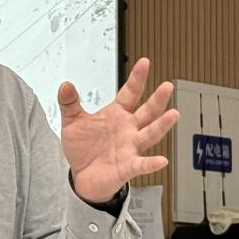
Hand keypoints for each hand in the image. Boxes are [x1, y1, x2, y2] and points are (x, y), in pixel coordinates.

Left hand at [58, 58, 178, 203]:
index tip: (144, 62)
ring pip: (150, 134)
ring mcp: (131, 147)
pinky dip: (151, 163)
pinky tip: (161, 160)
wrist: (82, 175)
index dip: (137, 78)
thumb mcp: (72, 122)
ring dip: (161, 125)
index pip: (130, 93)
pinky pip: (141, 164)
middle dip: (157, 99)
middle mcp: (129, 129)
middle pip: (147, 112)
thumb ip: (69, 103)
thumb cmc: (83, 148)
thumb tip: (65, 85)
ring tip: (174, 114)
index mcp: (117, 114)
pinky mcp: (128, 166)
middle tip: (167, 86)